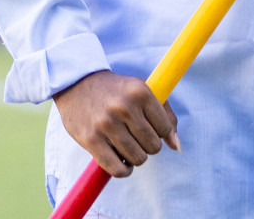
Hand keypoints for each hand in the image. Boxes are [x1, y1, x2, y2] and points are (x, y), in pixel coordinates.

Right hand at [53, 70, 180, 177]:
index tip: (149, 128)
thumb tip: (176, 145)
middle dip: (148, 146)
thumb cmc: (116, 90)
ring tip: (127, 147)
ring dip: (135, 158)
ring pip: (137, 158)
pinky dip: (123, 170)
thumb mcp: (143, 90)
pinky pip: (117, 169)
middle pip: (153, 146)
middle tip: (137, 138)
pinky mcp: (91, 139)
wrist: (77, 83)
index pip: (165, 128)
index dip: (160, 133)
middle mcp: (124, 107)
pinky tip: (121, 160)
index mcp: (141, 92)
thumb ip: (165, 115)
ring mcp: (107, 124)